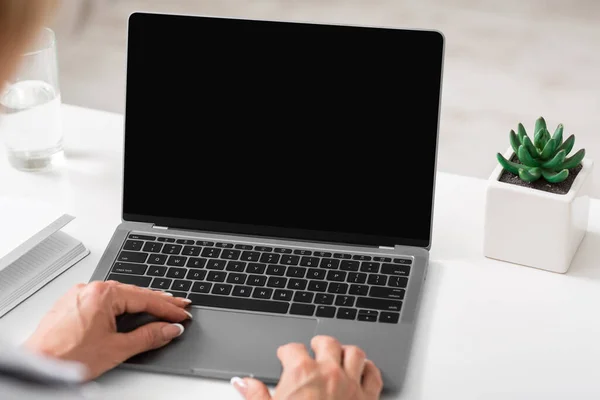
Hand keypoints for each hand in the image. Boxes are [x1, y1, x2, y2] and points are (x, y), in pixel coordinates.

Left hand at [24, 281, 191, 379]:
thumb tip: (169, 329)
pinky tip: (130, 311)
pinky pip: (104, 300)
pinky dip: (121, 306)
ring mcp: (79, 295)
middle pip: (134, 293)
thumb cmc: (67, 358)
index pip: (146, 298)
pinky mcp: (72, 304)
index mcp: (103, 294)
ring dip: (140, 303)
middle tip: (179, 307)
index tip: (183, 313)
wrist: (36, 367)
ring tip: (160, 308)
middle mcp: (90, 289)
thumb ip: (149, 336)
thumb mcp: (117, 348)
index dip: (169, 308)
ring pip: (119, 296)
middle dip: (159, 302)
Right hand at [231, 335, 382, 399]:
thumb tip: (243, 383)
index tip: (284, 355)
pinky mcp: (368, 399)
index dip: (286, 351)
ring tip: (338, 354)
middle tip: (312, 348)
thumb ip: (254, 395)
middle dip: (318, 343)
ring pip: (354, 353)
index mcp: (302, 373)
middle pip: (326, 342)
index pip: (292, 349)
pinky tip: (363, 369)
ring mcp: (351, 384)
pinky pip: (373, 375)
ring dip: (345, 351)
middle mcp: (329, 373)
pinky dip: (369, 369)